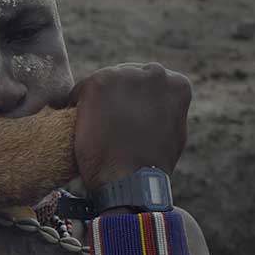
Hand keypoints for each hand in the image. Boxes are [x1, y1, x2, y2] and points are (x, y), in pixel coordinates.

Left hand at [70, 62, 190, 193]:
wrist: (130, 182)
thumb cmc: (150, 167)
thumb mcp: (173, 133)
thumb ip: (167, 112)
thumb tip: (160, 107)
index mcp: (177, 84)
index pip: (147, 85)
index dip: (132, 105)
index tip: (124, 124)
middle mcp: (155, 73)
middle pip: (125, 80)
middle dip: (115, 100)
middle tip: (106, 128)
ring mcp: (128, 75)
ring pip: (103, 84)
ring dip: (96, 103)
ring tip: (95, 131)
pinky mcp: (101, 82)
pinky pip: (80, 91)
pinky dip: (76, 107)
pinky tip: (80, 129)